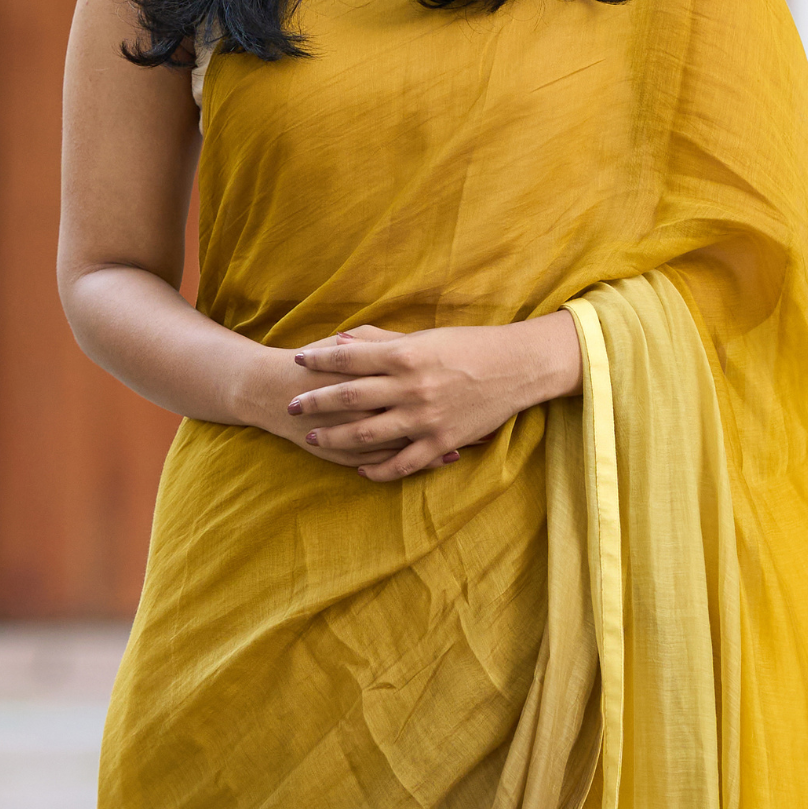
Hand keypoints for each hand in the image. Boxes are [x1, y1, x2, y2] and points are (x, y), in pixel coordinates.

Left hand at [281, 317, 581, 482]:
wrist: (517, 368)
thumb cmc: (470, 346)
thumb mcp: (424, 336)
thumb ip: (381, 341)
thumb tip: (341, 341)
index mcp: (406, 354)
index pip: (350, 358)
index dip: (319, 360)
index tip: (297, 360)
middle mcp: (411, 387)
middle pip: (349, 397)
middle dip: (315, 402)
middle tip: (290, 406)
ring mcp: (425, 418)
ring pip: (368, 434)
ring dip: (335, 438)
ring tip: (312, 439)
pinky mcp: (441, 442)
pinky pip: (402, 464)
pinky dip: (379, 470)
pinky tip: (361, 471)